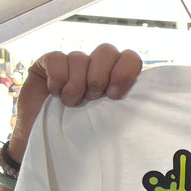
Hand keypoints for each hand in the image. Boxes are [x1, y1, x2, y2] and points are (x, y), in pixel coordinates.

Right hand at [10, 44, 141, 160]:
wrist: (46, 139)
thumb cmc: (81, 131)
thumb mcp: (109, 120)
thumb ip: (124, 104)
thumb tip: (144, 100)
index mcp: (114, 76)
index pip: (130, 57)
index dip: (124, 72)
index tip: (114, 95)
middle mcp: (95, 65)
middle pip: (106, 51)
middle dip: (99, 78)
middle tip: (92, 98)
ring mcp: (71, 61)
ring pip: (80, 57)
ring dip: (76, 85)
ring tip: (71, 102)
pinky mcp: (47, 62)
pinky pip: (57, 58)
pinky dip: (57, 79)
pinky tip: (55, 93)